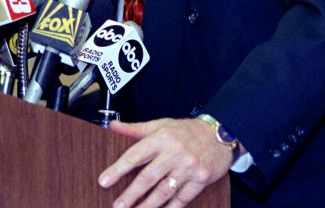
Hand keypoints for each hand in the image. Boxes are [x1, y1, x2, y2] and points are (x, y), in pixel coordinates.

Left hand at [98, 117, 232, 206]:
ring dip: (147, 206)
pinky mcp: (200, 180)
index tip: (104, 181)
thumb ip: (136, 129)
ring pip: (164, 191)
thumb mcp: (161, 124)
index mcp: (162, 137)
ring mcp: (188, 167)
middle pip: (148, 177)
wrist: (220, 134)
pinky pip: (182, 199)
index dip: (118, 169)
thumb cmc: (186, 130)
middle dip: (131, 194)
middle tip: (117, 206)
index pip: (135, 155)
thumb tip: (113, 126)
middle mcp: (175, 152)